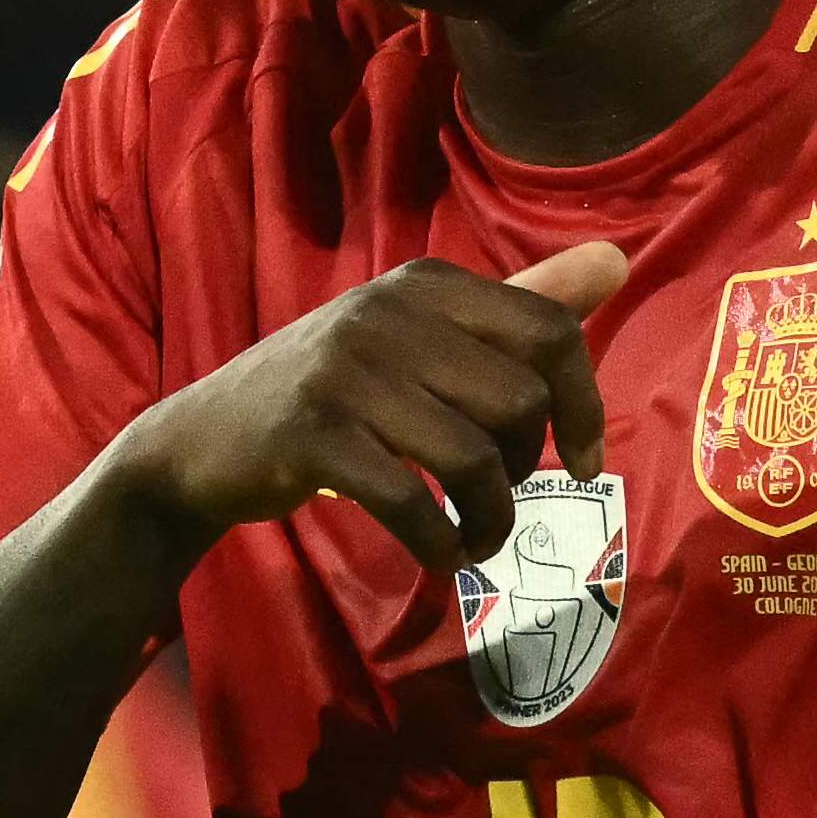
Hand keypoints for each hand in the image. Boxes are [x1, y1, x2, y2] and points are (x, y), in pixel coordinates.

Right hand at [103, 245, 627, 576]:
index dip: (584, 405)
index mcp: (424, 284)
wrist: (200, 442)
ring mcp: (345, 372)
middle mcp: (387, 312)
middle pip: (520, 401)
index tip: (580, 462)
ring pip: (473, 457)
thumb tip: (616, 261)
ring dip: (490, 519)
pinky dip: (439, 544)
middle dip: (524, 468)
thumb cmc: (330, 395)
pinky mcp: (312, 436)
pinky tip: (437, 556)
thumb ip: (517, 306)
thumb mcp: (419, 338)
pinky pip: (411, 502)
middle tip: (493, 495)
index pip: (550, 332)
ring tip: (472, 539)